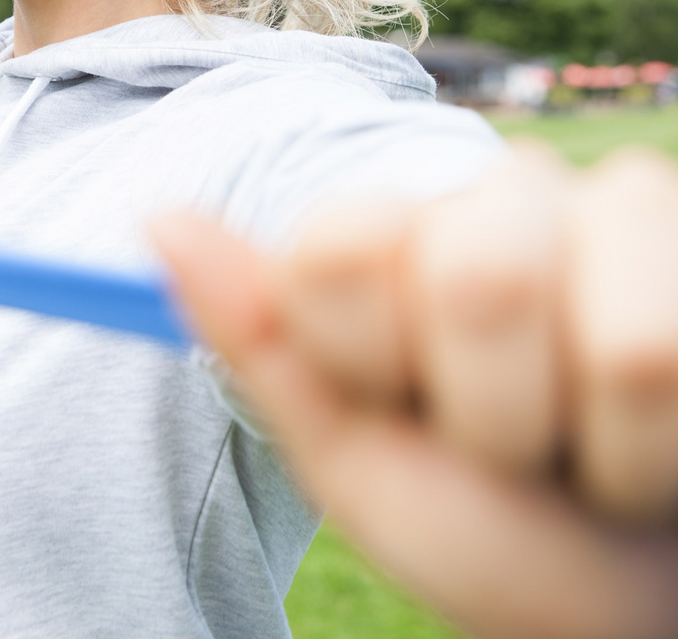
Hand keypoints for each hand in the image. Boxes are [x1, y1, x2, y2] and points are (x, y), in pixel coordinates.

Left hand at [153, 145, 677, 638]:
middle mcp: (485, 193)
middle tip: (503, 433)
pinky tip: (647, 430)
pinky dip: (649, 450)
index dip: (363, 356)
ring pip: (593, 330)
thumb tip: (156, 219)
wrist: (617, 589)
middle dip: (492, 415)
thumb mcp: (343, 444)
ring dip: (583, 440)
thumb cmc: (477, 518)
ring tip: (578, 434)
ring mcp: (601, 205)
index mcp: (379, 233)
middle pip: (478, 282)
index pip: (334, 252)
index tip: (392, 394)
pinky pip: (664, 356)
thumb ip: (257, 332)